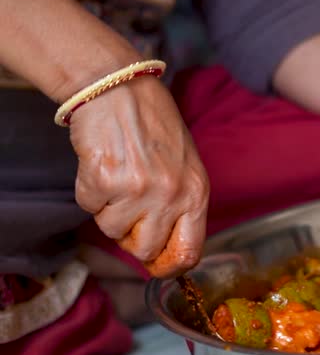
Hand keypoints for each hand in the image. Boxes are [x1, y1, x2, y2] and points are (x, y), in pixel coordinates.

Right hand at [69, 76, 209, 278]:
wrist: (121, 89)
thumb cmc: (154, 126)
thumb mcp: (186, 166)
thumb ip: (182, 204)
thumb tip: (167, 248)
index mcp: (196, 193)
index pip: (190, 251)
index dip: (170, 265)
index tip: (157, 264)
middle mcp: (171, 196)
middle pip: (146, 250)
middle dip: (132, 237)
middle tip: (129, 209)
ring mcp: (137, 190)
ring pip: (112, 231)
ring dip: (108, 210)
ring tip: (118, 176)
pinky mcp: (104, 181)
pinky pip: (89, 207)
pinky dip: (90, 191)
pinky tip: (101, 165)